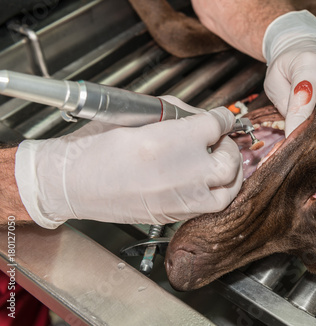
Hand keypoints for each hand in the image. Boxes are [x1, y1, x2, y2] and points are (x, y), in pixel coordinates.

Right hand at [15, 99, 242, 228]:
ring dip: (229, 173)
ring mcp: (184, 198)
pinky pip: (211, 206)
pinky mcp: (176, 215)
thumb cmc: (96, 147)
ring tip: (219, 163)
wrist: (73, 183)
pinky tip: (206, 182)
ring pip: (228, 187)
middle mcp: (187, 171)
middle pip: (230, 158)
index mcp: (177, 140)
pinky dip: (217, 192)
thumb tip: (198, 116)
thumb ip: (175, 113)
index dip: (222, 118)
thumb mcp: (137, 116)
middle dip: (229, 145)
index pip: (217, 124)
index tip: (222, 118)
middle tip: (219, 140)